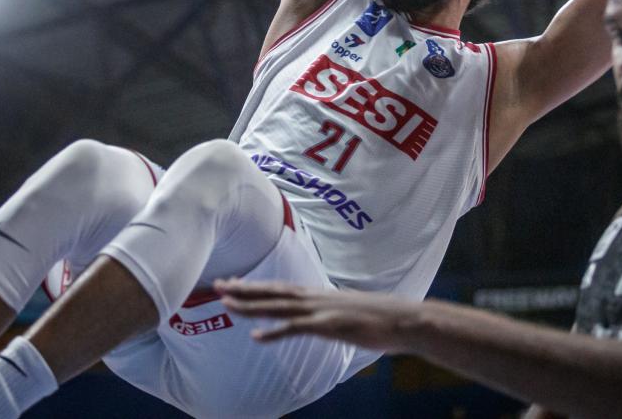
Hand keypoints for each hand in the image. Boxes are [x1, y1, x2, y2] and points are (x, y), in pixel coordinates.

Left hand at [216, 278, 422, 352]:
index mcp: (319, 296)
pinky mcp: (329, 326)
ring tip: (227, 304)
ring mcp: (321, 311)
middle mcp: (316, 299)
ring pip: (279, 306)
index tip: (232, 284)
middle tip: (217, 286)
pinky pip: (296, 328)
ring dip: (252, 305)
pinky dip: (275, 331)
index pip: (280, 288)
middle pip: (273, 292)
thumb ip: (329, 315)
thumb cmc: (380, 319)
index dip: (255, 286)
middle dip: (244, 290)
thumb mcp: (348, 313)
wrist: (404, 319)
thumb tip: (320, 320)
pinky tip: (256, 337)